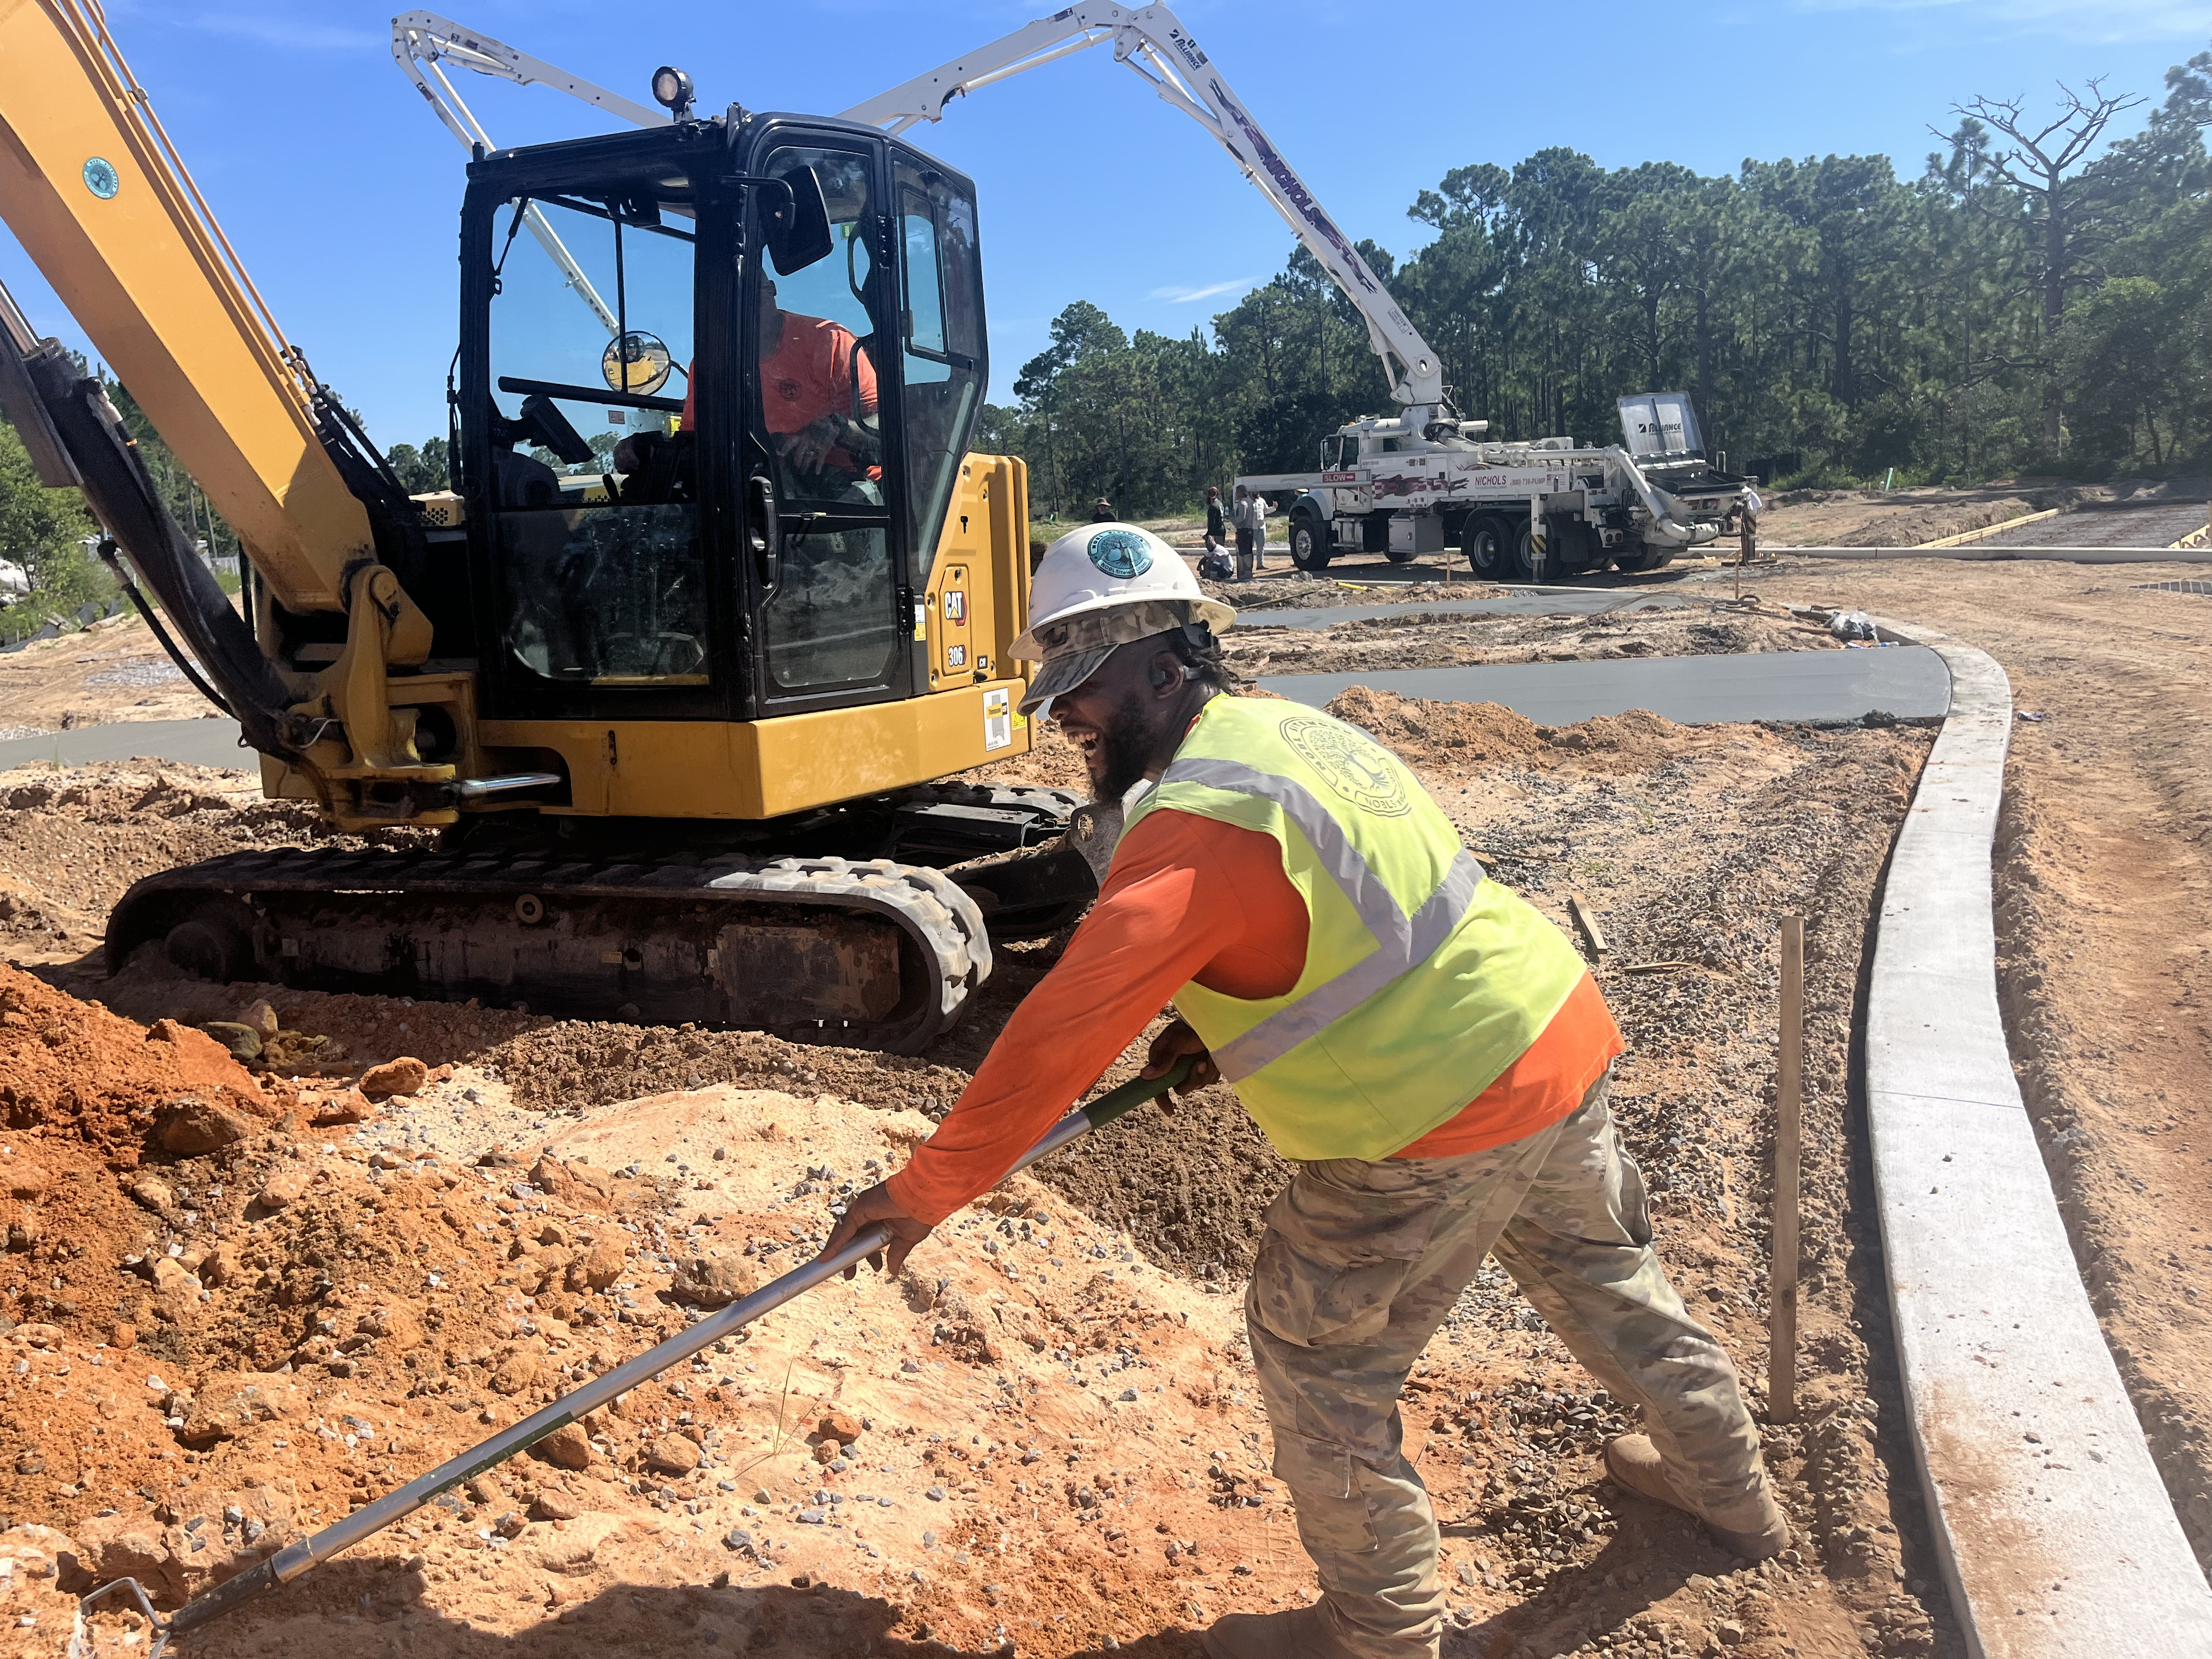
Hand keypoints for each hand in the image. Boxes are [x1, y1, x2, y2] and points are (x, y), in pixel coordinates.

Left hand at [784, 417, 839, 474]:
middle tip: (796, 466)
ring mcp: (815, 445)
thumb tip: (788, 439)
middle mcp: (806, 440)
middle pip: (799, 453)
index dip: (785, 448)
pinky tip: (817, 472)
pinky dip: (818, 466)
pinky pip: (820, 460)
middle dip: (797, 461)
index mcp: (801, 434)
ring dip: (805, 466)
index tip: (780, 454)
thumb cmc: (817, 424)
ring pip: (808, 458)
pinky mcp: (823, 449)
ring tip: (802, 472)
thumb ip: (799, 435)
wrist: (831, 422)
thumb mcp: (805, 427)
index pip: (790, 442)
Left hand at [816, 1182, 932, 1278]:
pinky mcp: (860, 1207)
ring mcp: (863, 1208)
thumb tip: (892, 1271)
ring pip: (844, 1232)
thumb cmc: (921, 1214)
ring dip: (836, 1251)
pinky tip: (829, 1257)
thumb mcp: (906, 1239)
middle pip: (851, 1236)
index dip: (864, 1254)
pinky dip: (835, 1243)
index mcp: (880, 1218)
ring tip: (831, 1267)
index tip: (872, 1268)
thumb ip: (896, 1253)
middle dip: (848, 1255)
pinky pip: (845, 1228)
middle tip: (849, 1275)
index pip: (865, 1237)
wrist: (927, 1199)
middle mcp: (869, 1212)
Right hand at [1141, 1017, 1218, 1106]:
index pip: (1157, 1087)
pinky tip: (1213, 1056)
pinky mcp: (1204, 1069)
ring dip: (1205, 1072)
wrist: (1211, 1019)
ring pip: (1198, 1084)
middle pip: (1181, 1088)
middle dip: (1193, 1079)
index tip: (1170, 1111)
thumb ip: (1164, 1059)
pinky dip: (1213, 1070)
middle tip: (1200, 1063)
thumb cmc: (1190, 1027)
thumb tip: (1145, 1076)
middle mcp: (1174, 1067)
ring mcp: (1189, 1069)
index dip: (1162, 1100)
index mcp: (1161, 1060)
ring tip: (1208, 1055)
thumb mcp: (1176, 1041)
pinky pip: (1210, 1079)